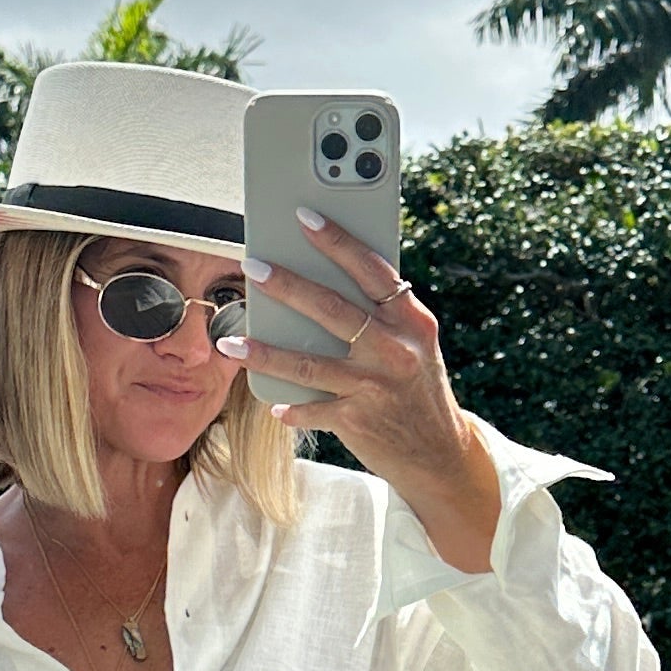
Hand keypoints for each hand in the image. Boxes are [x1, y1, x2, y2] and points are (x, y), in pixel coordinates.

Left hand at [221, 218, 499, 569]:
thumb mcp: (414, 344)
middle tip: (252, 266)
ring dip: (265, 352)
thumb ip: (382, 315)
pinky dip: (291, 407)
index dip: (338, 242)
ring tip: (230, 341)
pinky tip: (272, 404)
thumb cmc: (415, 387)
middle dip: (287, 285)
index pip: (372, 271)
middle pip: (333, 309)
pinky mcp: (359, 420)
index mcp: (411, 321)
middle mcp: (396, 350)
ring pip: (310, 363)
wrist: (440, 453)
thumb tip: (322, 281)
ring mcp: (376, 386)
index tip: (305, 217)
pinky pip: (313, 409)